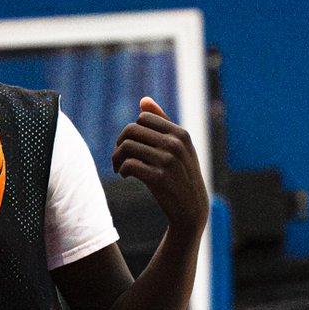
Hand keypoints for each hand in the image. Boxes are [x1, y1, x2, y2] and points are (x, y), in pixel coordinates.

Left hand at [111, 97, 209, 238]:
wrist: (191, 209)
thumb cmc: (181, 176)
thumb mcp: (178, 148)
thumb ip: (162, 122)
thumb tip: (144, 100)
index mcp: (180, 133)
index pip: (143, 118)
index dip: (132, 131)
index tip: (130, 147)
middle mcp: (175, 144)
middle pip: (131, 130)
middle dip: (120, 144)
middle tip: (119, 159)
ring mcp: (168, 161)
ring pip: (127, 146)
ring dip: (117, 158)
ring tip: (120, 168)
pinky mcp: (159, 178)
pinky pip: (129, 164)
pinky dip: (122, 169)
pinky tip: (125, 176)